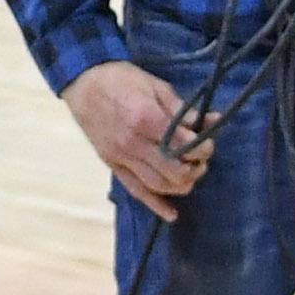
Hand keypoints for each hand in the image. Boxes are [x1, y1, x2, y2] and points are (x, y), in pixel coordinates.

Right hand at [65, 58, 211, 221]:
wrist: (84, 82)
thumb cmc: (122, 79)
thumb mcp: (156, 86)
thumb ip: (182, 110)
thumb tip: (210, 122)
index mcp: (146, 119)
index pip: (183, 146)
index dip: (203, 148)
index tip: (208, 143)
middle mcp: (133, 144)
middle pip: (174, 171)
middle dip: (195, 169)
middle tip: (200, 159)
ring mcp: (121, 157)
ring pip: (158, 185)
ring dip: (181, 185)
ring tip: (190, 175)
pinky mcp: (112, 165)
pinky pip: (136, 190)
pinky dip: (155, 205)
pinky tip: (171, 214)